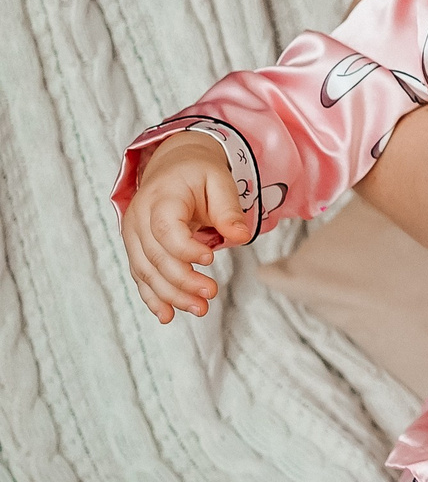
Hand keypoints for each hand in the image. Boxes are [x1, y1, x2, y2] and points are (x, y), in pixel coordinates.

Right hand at [121, 133, 252, 321]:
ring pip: (146, 271)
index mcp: (161, 198)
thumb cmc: (199, 173)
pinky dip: (153, 297)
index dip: (185, 249)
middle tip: (210, 294)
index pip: (166, 230)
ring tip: (199, 309)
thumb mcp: (219, 181)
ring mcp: (133, 236)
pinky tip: (167, 315)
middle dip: (182, 281)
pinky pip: (141, 276)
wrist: (172, 166)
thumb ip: (228, 209)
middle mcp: (139, 219)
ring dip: (170, 295)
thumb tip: (240, 238)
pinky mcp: (135, 249)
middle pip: (155, 256)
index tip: (210, 260)